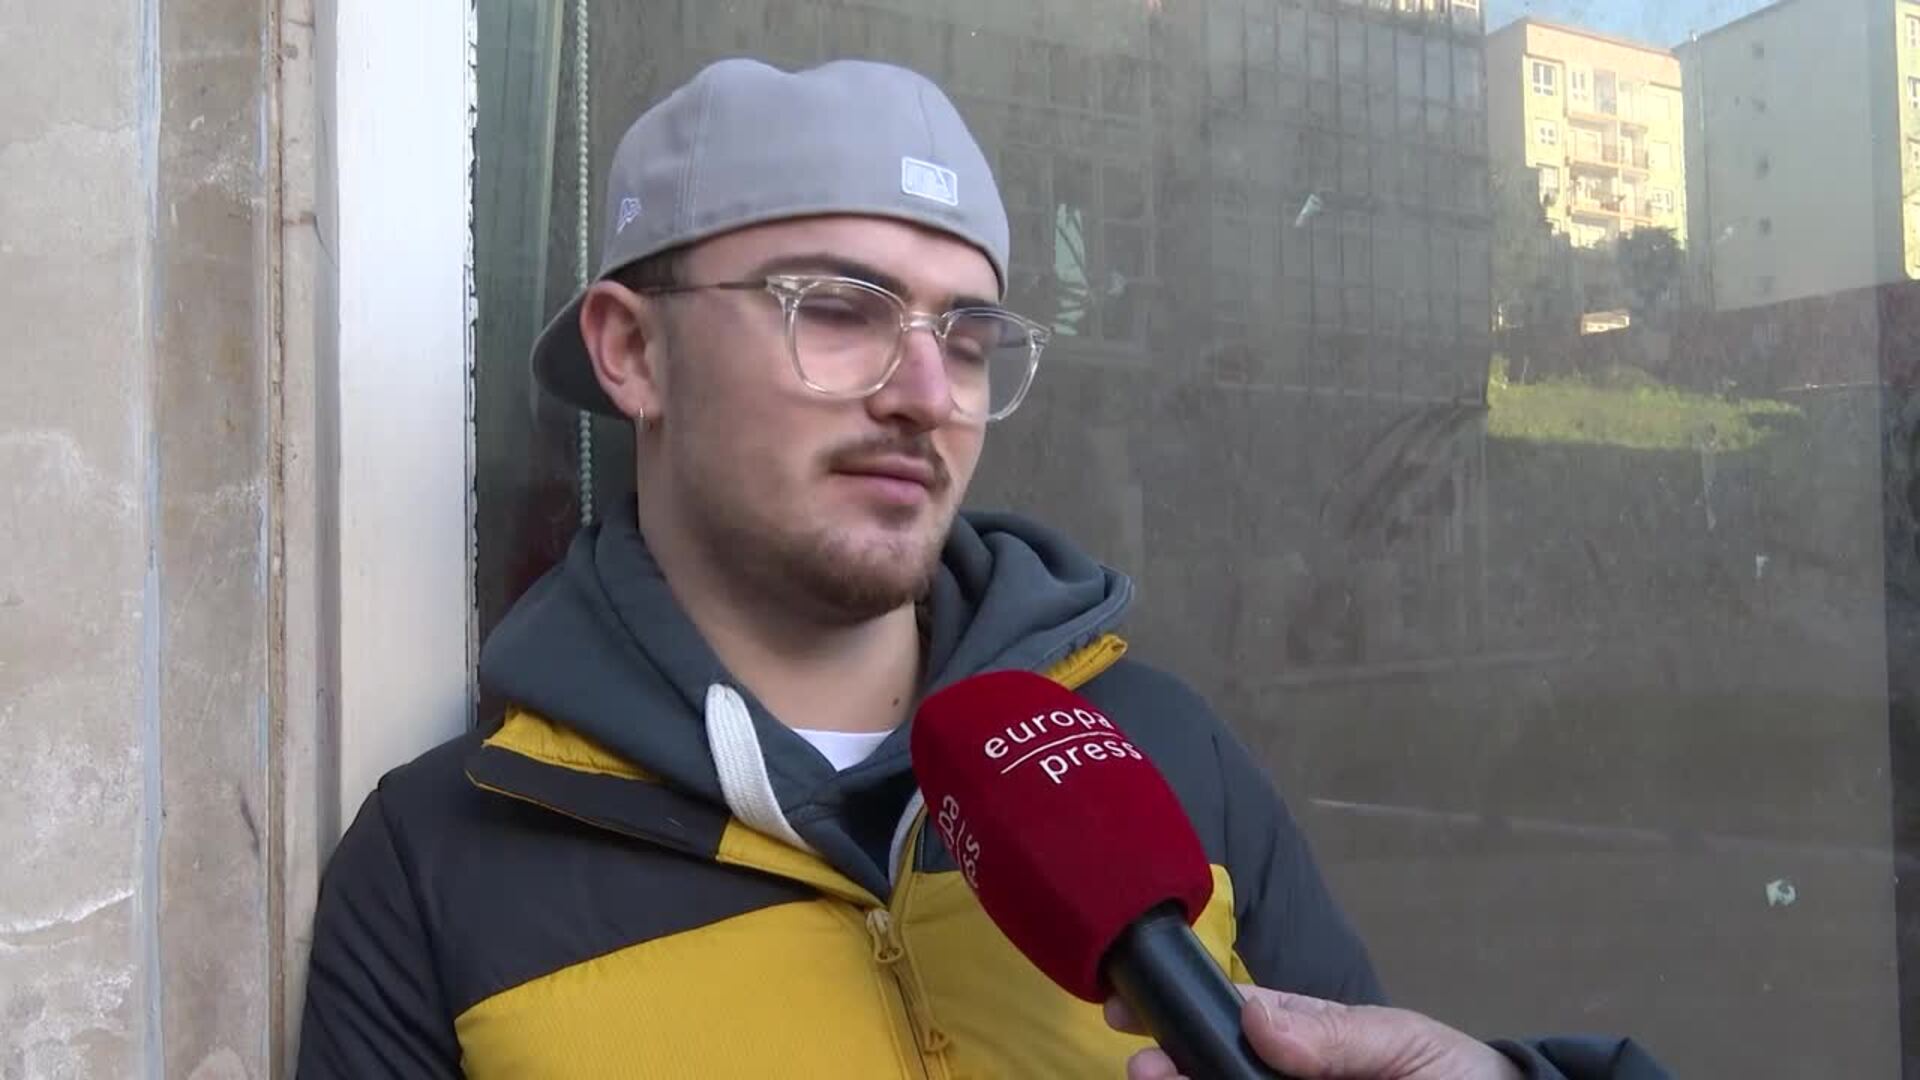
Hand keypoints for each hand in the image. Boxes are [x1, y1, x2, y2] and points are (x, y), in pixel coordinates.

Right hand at [1104, 987, 1525, 1079]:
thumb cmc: (1461, 1079)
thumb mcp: (1404, 1044)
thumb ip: (1337, 1034)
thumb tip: (1255, 1015)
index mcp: (1304, 1042)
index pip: (1229, 1022)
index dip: (1179, 1015)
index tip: (1131, 1011)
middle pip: (1212, 1072)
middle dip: (1171, 1068)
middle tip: (1145, 1071)